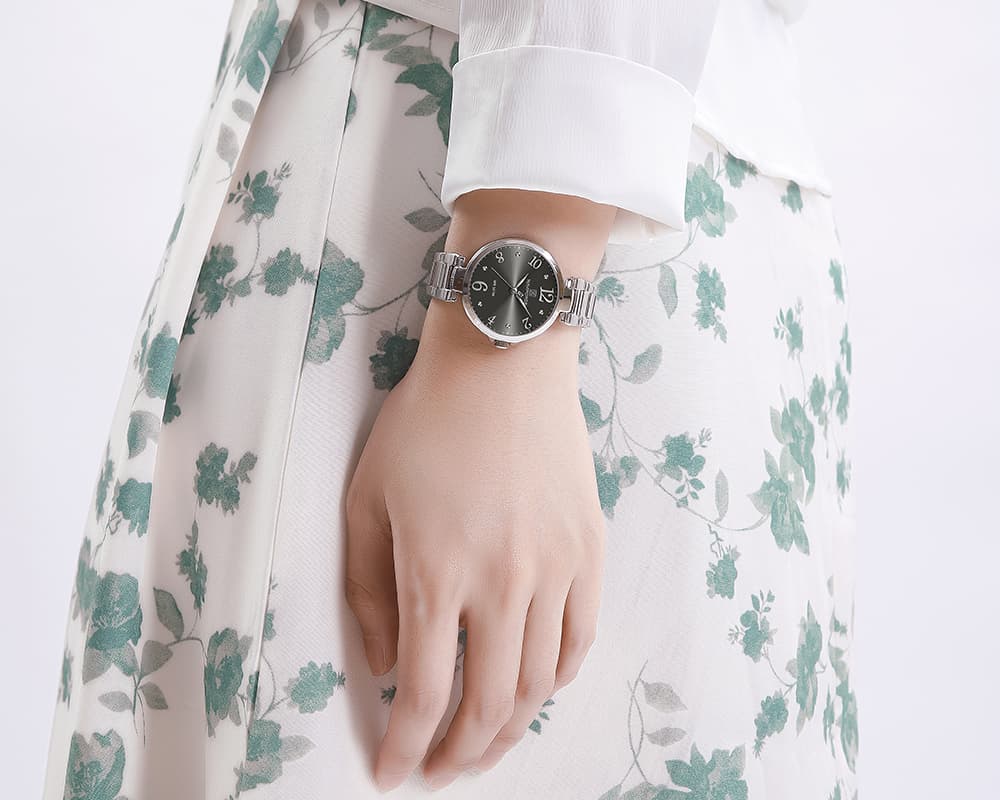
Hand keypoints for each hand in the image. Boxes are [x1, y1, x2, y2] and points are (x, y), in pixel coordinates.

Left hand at [344, 297, 605, 790]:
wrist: (503, 363)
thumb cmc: (424, 423)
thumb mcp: (366, 500)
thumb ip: (369, 592)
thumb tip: (385, 665)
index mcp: (437, 570)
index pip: (424, 692)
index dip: (406, 747)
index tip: (392, 774)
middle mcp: (504, 581)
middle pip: (491, 704)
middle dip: (461, 754)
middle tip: (441, 770)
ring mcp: (557, 567)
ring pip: (541, 682)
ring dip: (511, 728)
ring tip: (485, 742)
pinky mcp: (590, 550)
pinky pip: (581, 638)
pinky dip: (556, 679)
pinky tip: (533, 687)